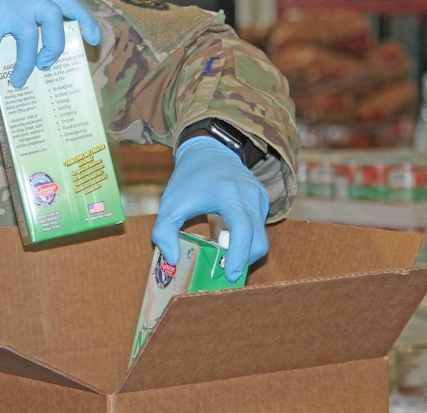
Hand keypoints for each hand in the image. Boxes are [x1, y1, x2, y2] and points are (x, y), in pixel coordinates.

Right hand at [0, 0, 100, 85]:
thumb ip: (14, 22)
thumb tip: (38, 55)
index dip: (82, 18)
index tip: (93, 40)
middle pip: (54, 16)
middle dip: (56, 44)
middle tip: (49, 64)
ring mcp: (0, 3)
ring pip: (28, 38)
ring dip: (25, 64)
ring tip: (17, 81)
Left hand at [151, 135, 268, 282]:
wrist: (207, 150)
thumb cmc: (187, 179)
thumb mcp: (170, 204)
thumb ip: (164, 232)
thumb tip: (172, 260)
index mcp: (229, 195)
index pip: (243, 230)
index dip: (239, 255)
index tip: (229, 275)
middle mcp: (249, 195)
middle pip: (259, 239)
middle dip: (245, 260)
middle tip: (226, 273)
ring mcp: (259, 196)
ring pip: (261, 235)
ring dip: (246, 251)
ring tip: (225, 256)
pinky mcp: (261, 198)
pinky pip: (259, 226)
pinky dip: (248, 238)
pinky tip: (229, 238)